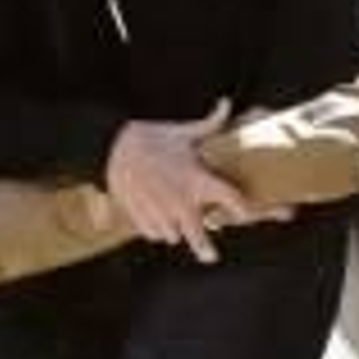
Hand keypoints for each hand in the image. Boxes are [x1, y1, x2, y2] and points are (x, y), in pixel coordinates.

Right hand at [104, 99, 290, 263]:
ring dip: (175, 230)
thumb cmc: (154, 137)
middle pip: (199, 239)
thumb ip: (211, 123)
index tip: (244, 216)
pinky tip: (155, 216)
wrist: (114, 145)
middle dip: (205, 249)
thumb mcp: (184, 131)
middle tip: (210, 255)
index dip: (243, 211)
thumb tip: (226, 102)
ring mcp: (161, 213)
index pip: (232, 202)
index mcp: (198, 180)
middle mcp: (182, 202)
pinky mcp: (141, 218)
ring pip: (173, 236)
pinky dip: (155, 228)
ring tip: (173, 219)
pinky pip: (153, 234)